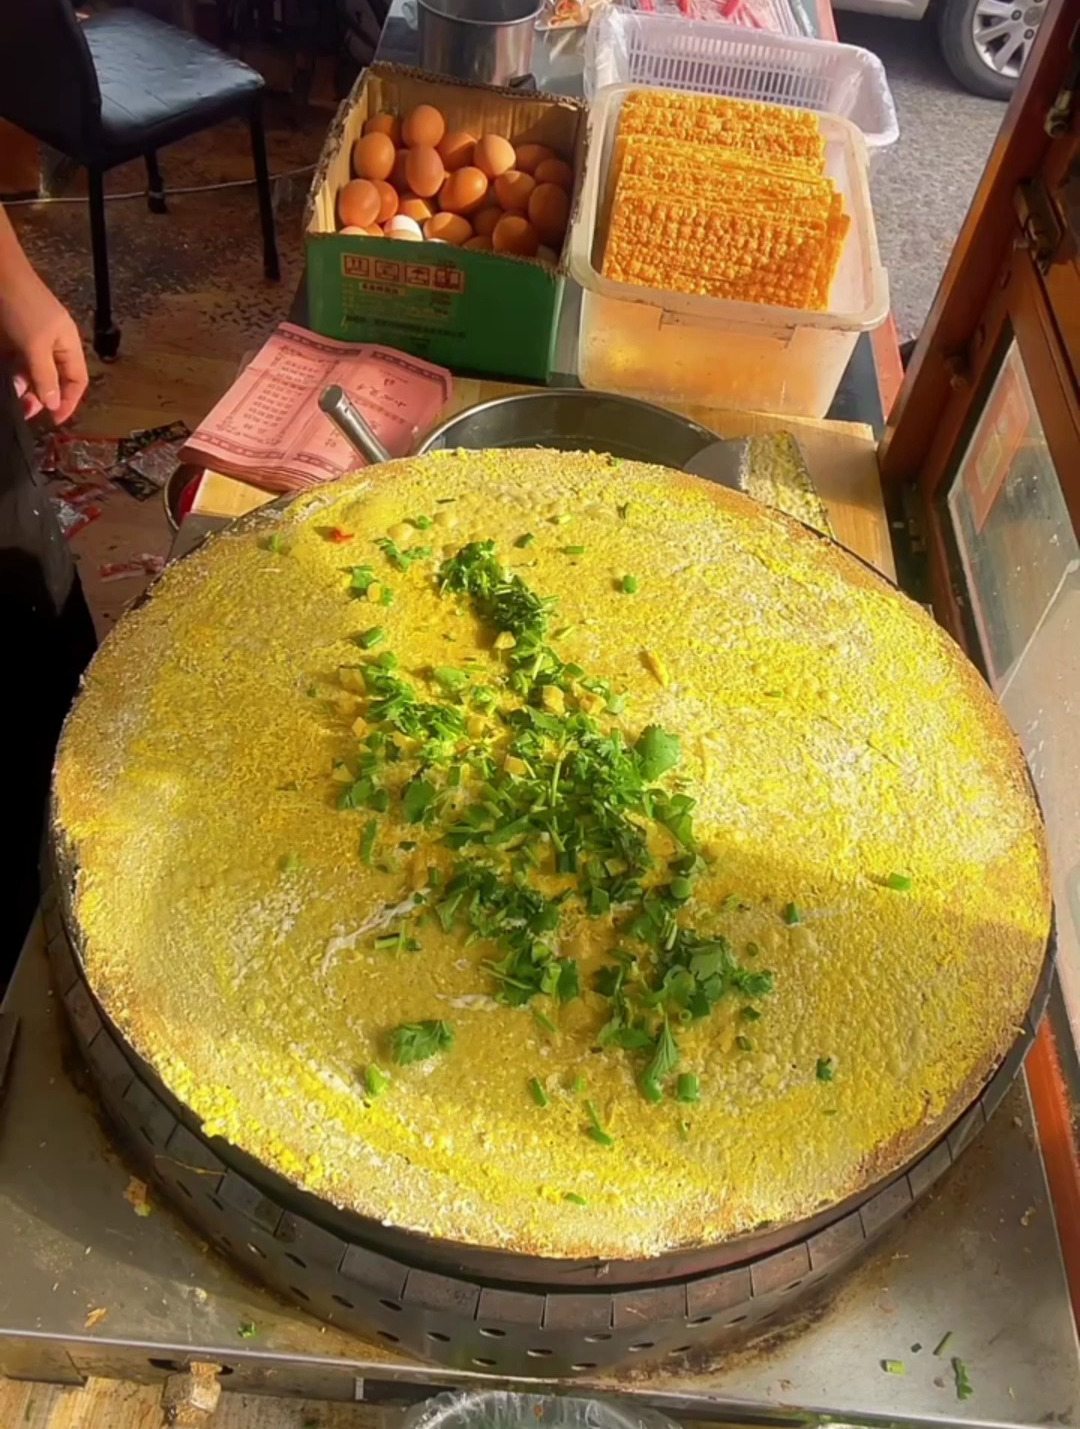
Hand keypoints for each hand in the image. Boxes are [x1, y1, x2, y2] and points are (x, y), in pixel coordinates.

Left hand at [0, 268, 87, 424]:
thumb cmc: (22, 307)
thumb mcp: (36, 345)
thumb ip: (45, 376)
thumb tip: (53, 404)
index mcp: (67, 345)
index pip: (76, 380)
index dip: (68, 401)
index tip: (54, 420)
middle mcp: (51, 346)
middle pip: (52, 380)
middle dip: (40, 397)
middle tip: (25, 412)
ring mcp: (29, 341)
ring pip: (30, 374)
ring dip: (22, 387)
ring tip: (12, 396)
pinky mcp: (10, 338)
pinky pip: (13, 363)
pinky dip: (10, 374)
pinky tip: (5, 381)